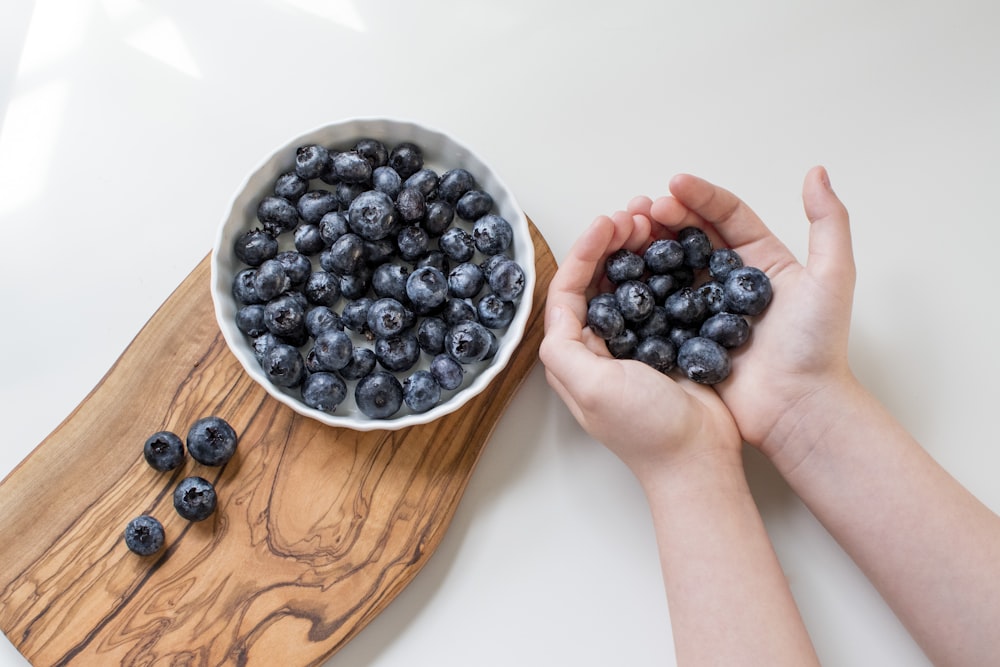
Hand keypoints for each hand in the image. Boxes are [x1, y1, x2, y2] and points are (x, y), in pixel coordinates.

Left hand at [540, 210, 740, 482]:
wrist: (700, 459)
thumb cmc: (647, 429)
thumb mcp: (592, 388)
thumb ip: (563, 349)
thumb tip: (555, 310)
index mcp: (573, 356)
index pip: (568, 291)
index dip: (584, 253)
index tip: (608, 223)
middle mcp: (598, 347)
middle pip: (596, 282)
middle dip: (610, 244)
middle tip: (634, 215)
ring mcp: (633, 344)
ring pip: (627, 284)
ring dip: (636, 251)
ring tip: (653, 223)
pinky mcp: (666, 343)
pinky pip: (659, 296)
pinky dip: (663, 270)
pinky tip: (676, 251)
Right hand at [628, 166, 855, 461]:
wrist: (797, 409)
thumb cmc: (817, 348)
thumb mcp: (833, 278)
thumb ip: (829, 222)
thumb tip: (817, 172)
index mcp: (760, 259)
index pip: (726, 215)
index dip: (699, 196)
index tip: (673, 185)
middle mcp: (729, 280)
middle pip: (691, 236)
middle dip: (665, 217)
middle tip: (641, 209)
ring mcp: (704, 309)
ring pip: (669, 266)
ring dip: (647, 246)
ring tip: (627, 234)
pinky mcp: (685, 337)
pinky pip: (658, 307)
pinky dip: (639, 287)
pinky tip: (622, 273)